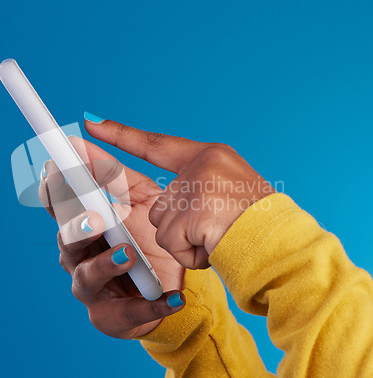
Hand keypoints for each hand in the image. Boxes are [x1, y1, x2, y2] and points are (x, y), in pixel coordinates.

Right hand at [38, 137, 184, 338]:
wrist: (171, 281)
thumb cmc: (148, 235)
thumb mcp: (137, 197)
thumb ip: (112, 169)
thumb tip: (88, 126)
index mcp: (83, 225)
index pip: (60, 206)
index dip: (55, 188)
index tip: (57, 165)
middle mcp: (79, 256)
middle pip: (65, 241)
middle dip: (76, 227)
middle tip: (95, 215)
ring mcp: (93, 289)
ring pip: (86, 278)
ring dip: (106, 265)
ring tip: (129, 254)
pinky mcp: (114, 318)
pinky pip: (127, 315)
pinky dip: (149, 306)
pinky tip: (173, 298)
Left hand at [84, 115, 275, 269]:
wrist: (286, 246)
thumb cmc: (259, 225)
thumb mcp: (229, 193)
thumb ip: (195, 190)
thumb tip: (166, 206)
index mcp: (211, 156)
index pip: (156, 145)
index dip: (122, 135)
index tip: (91, 122)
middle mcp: (203, 164)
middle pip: (161, 204)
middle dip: (181, 227)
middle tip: (218, 228)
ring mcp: (199, 187)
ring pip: (163, 226)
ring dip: (187, 243)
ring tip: (221, 239)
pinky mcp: (195, 213)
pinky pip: (173, 244)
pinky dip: (193, 256)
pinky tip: (217, 249)